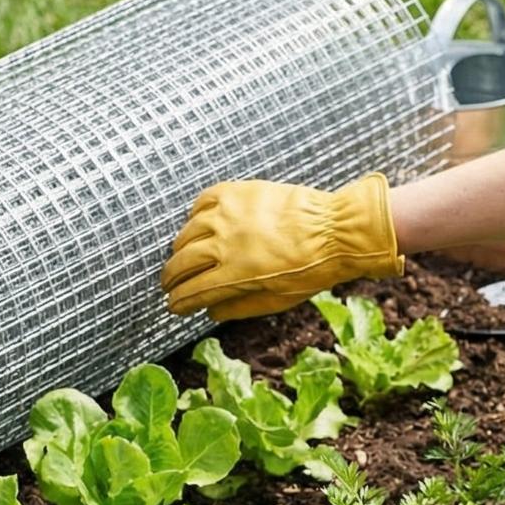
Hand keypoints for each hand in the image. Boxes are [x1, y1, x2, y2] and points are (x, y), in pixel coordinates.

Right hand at [160, 172, 402, 320]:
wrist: (335, 230)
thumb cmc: (312, 269)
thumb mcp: (277, 300)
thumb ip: (239, 307)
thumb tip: (211, 313)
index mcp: (236, 274)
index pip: (193, 292)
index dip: (178, 302)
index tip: (173, 306)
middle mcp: (225, 243)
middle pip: (182, 263)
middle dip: (172, 278)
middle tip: (169, 284)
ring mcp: (228, 215)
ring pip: (187, 233)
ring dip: (180, 249)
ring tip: (181, 257)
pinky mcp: (236, 192)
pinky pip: (202, 203)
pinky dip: (195, 216)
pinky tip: (198, 225)